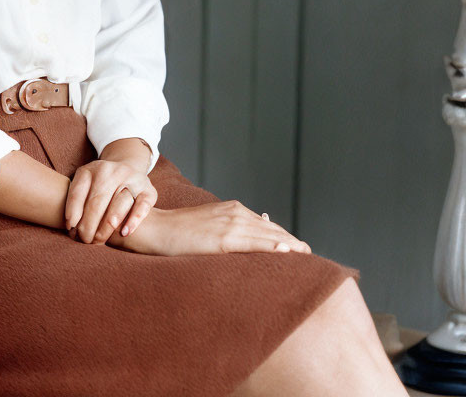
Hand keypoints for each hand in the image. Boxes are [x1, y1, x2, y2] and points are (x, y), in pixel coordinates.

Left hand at [65, 158, 157, 244]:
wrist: (127, 170)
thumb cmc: (99, 187)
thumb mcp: (84, 185)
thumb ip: (76, 201)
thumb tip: (71, 226)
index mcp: (91, 169)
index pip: (78, 193)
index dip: (72, 213)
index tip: (70, 229)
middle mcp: (111, 171)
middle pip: (97, 202)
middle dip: (88, 226)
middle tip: (84, 241)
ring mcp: (131, 178)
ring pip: (118, 206)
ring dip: (106, 227)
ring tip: (98, 240)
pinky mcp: (148, 190)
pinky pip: (141, 206)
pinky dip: (133, 221)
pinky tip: (124, 233)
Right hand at [107, 201, 311, 256]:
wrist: (155, 229)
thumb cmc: (180, 232)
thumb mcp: (210, 225)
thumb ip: (231, 228)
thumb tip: (254, 237)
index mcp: (234, 210)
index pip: (267, 225)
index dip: (284, 237)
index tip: (299, 249)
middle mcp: (236, 213)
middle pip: (273, 229)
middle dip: (291, 242)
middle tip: (309, 254)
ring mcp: (230, 224)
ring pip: (268, 235)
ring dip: (288, 245)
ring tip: (305, 255)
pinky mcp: (223, 238)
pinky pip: (254, 243)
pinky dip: (272, 246)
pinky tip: (286, 252)